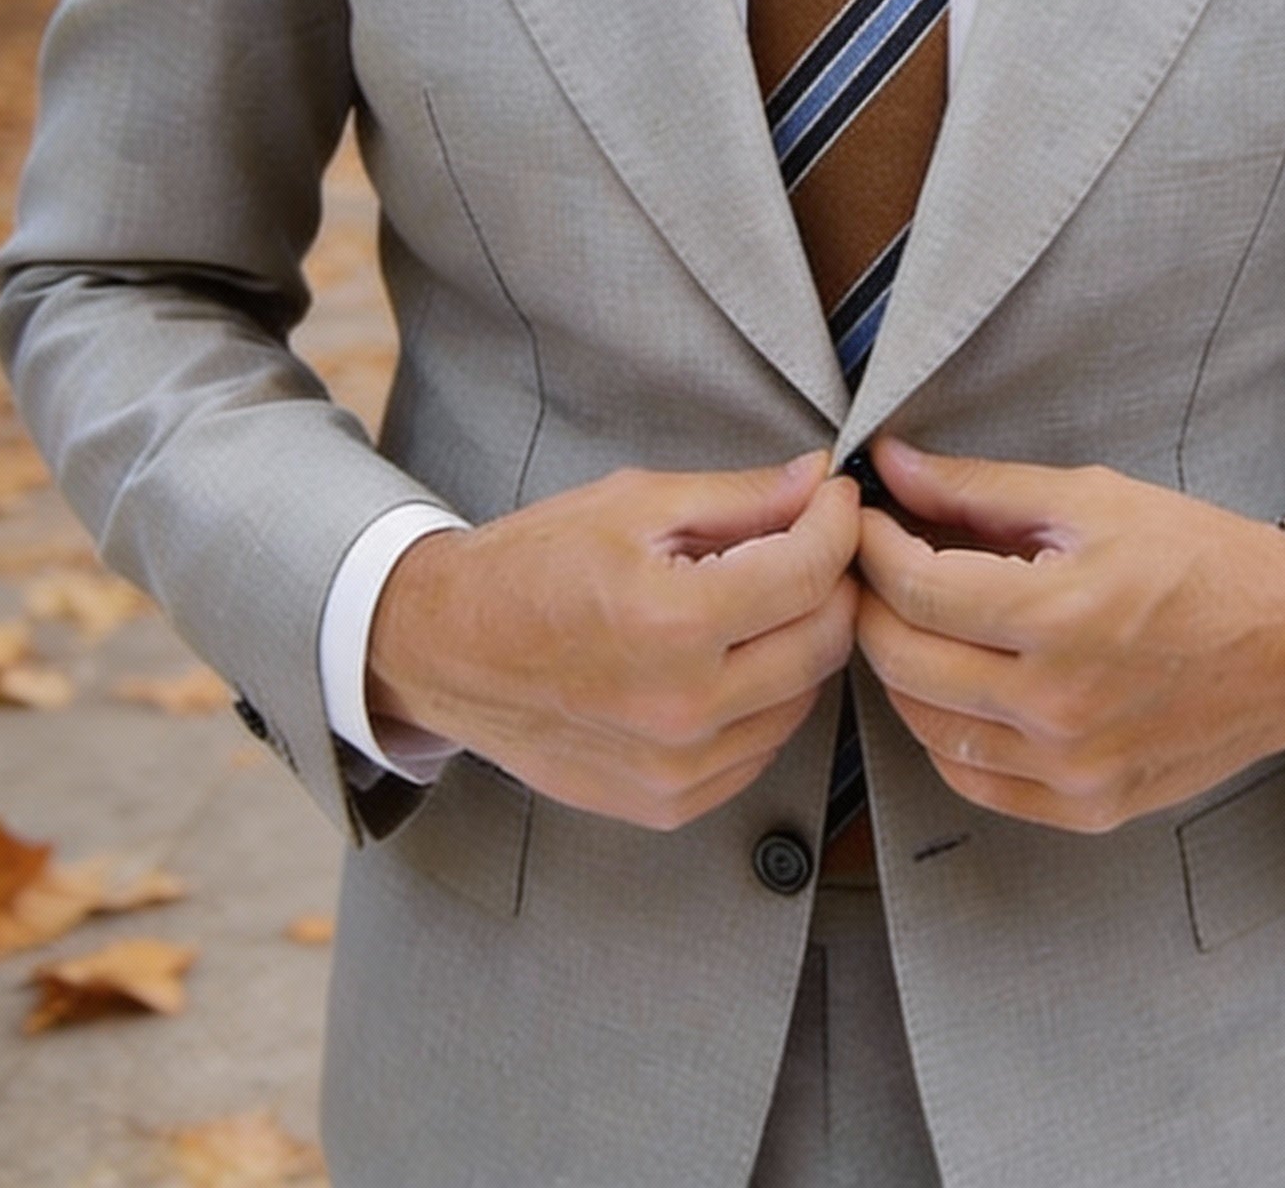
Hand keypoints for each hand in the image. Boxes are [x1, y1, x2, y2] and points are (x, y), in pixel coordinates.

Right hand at [367, 453, 859, 829]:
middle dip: (832, 580)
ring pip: (803, 698)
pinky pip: (761, 747)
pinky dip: (765, 698)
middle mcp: (682, 707)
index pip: (810, 572)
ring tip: (760, 599)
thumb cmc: (531, 567)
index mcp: (673, 622)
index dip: (837, 524)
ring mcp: (677, 768)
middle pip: (823, 640)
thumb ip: (740, 497)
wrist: (447, 649)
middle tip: (810, 544)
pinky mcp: (669, 803)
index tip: (833, 501)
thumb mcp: (635, 504)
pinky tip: (729, 658)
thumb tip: (816, 481)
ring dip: (801, 641)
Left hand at [854, 440, 1284, 832]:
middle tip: (874, 567)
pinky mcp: (1087, 806)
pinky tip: (956, 686)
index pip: (913, 588)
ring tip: (914, 620)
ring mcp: (1071, 767)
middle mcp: (1058, 704)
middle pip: (903, 661)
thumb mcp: (1091, 498)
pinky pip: (973, 780)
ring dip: (902, 669)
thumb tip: (891, 465)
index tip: (864, 520)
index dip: (870, 546)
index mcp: (1058, 615)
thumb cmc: (1201, 559)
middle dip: (871, 604)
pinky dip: (945, 733)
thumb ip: (979, 488)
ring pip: (926, 726)